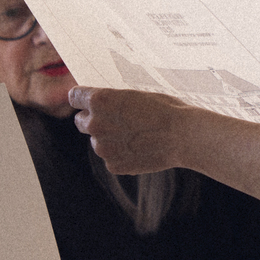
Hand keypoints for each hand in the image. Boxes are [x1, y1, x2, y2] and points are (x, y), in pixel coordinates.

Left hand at [68, 87, 197, 175]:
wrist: (184, 136)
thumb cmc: (165, 109)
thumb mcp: (135, 95)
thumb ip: (113, 100)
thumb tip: (100, 104)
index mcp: (100, 100)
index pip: (74, 97)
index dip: (81, 99)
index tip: (85, 101)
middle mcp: (95, 123)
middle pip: (80, 122)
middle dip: (93, 120)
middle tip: (112, 120)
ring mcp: (102, 147)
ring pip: (97, 142)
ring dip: (109, 139)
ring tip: (135, 135)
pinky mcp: (112, 165)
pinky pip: (111, 158)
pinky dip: (121, 155)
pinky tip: (140, 149)